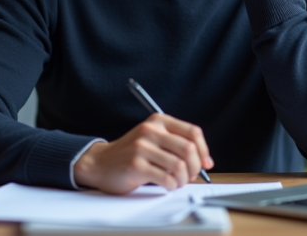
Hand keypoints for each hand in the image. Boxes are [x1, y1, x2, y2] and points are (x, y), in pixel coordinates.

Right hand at [72, 113, 213, 194]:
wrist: (100, 162)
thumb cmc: (131, 153)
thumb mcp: (154, 139)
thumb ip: (177, 144)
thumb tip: (206, 161)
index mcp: (158, 121)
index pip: (193, 132)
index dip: (204, 150)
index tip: (205, 163)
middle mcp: (150, 131)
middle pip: (189, 149)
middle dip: (196, 167)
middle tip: (191, 176)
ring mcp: (142, 147)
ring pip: (179, 166)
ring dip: (184, 179)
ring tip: (177, 182)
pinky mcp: (135, 165)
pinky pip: (166, 178)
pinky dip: (172, 186)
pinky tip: (167, 185)